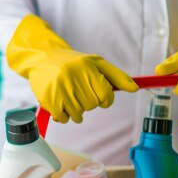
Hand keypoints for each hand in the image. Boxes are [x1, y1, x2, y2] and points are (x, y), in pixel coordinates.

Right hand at [7, 15, 137, 122]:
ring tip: (69, 97)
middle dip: (88, 102)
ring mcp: (60, 89)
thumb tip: (135, 88)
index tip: (97, 93)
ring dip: (76, 111)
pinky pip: (63, 118)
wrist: (41, 58)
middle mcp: (73, 77)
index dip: (104, 98)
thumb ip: (117, 76)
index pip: (105, 95)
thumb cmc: (73, 63)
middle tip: (78, 91)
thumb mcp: (96, 63)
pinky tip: (60, 103)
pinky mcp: (48, 99)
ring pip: (78, 114)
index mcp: (88, 68)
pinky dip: (63, 115)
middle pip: (92, 105)